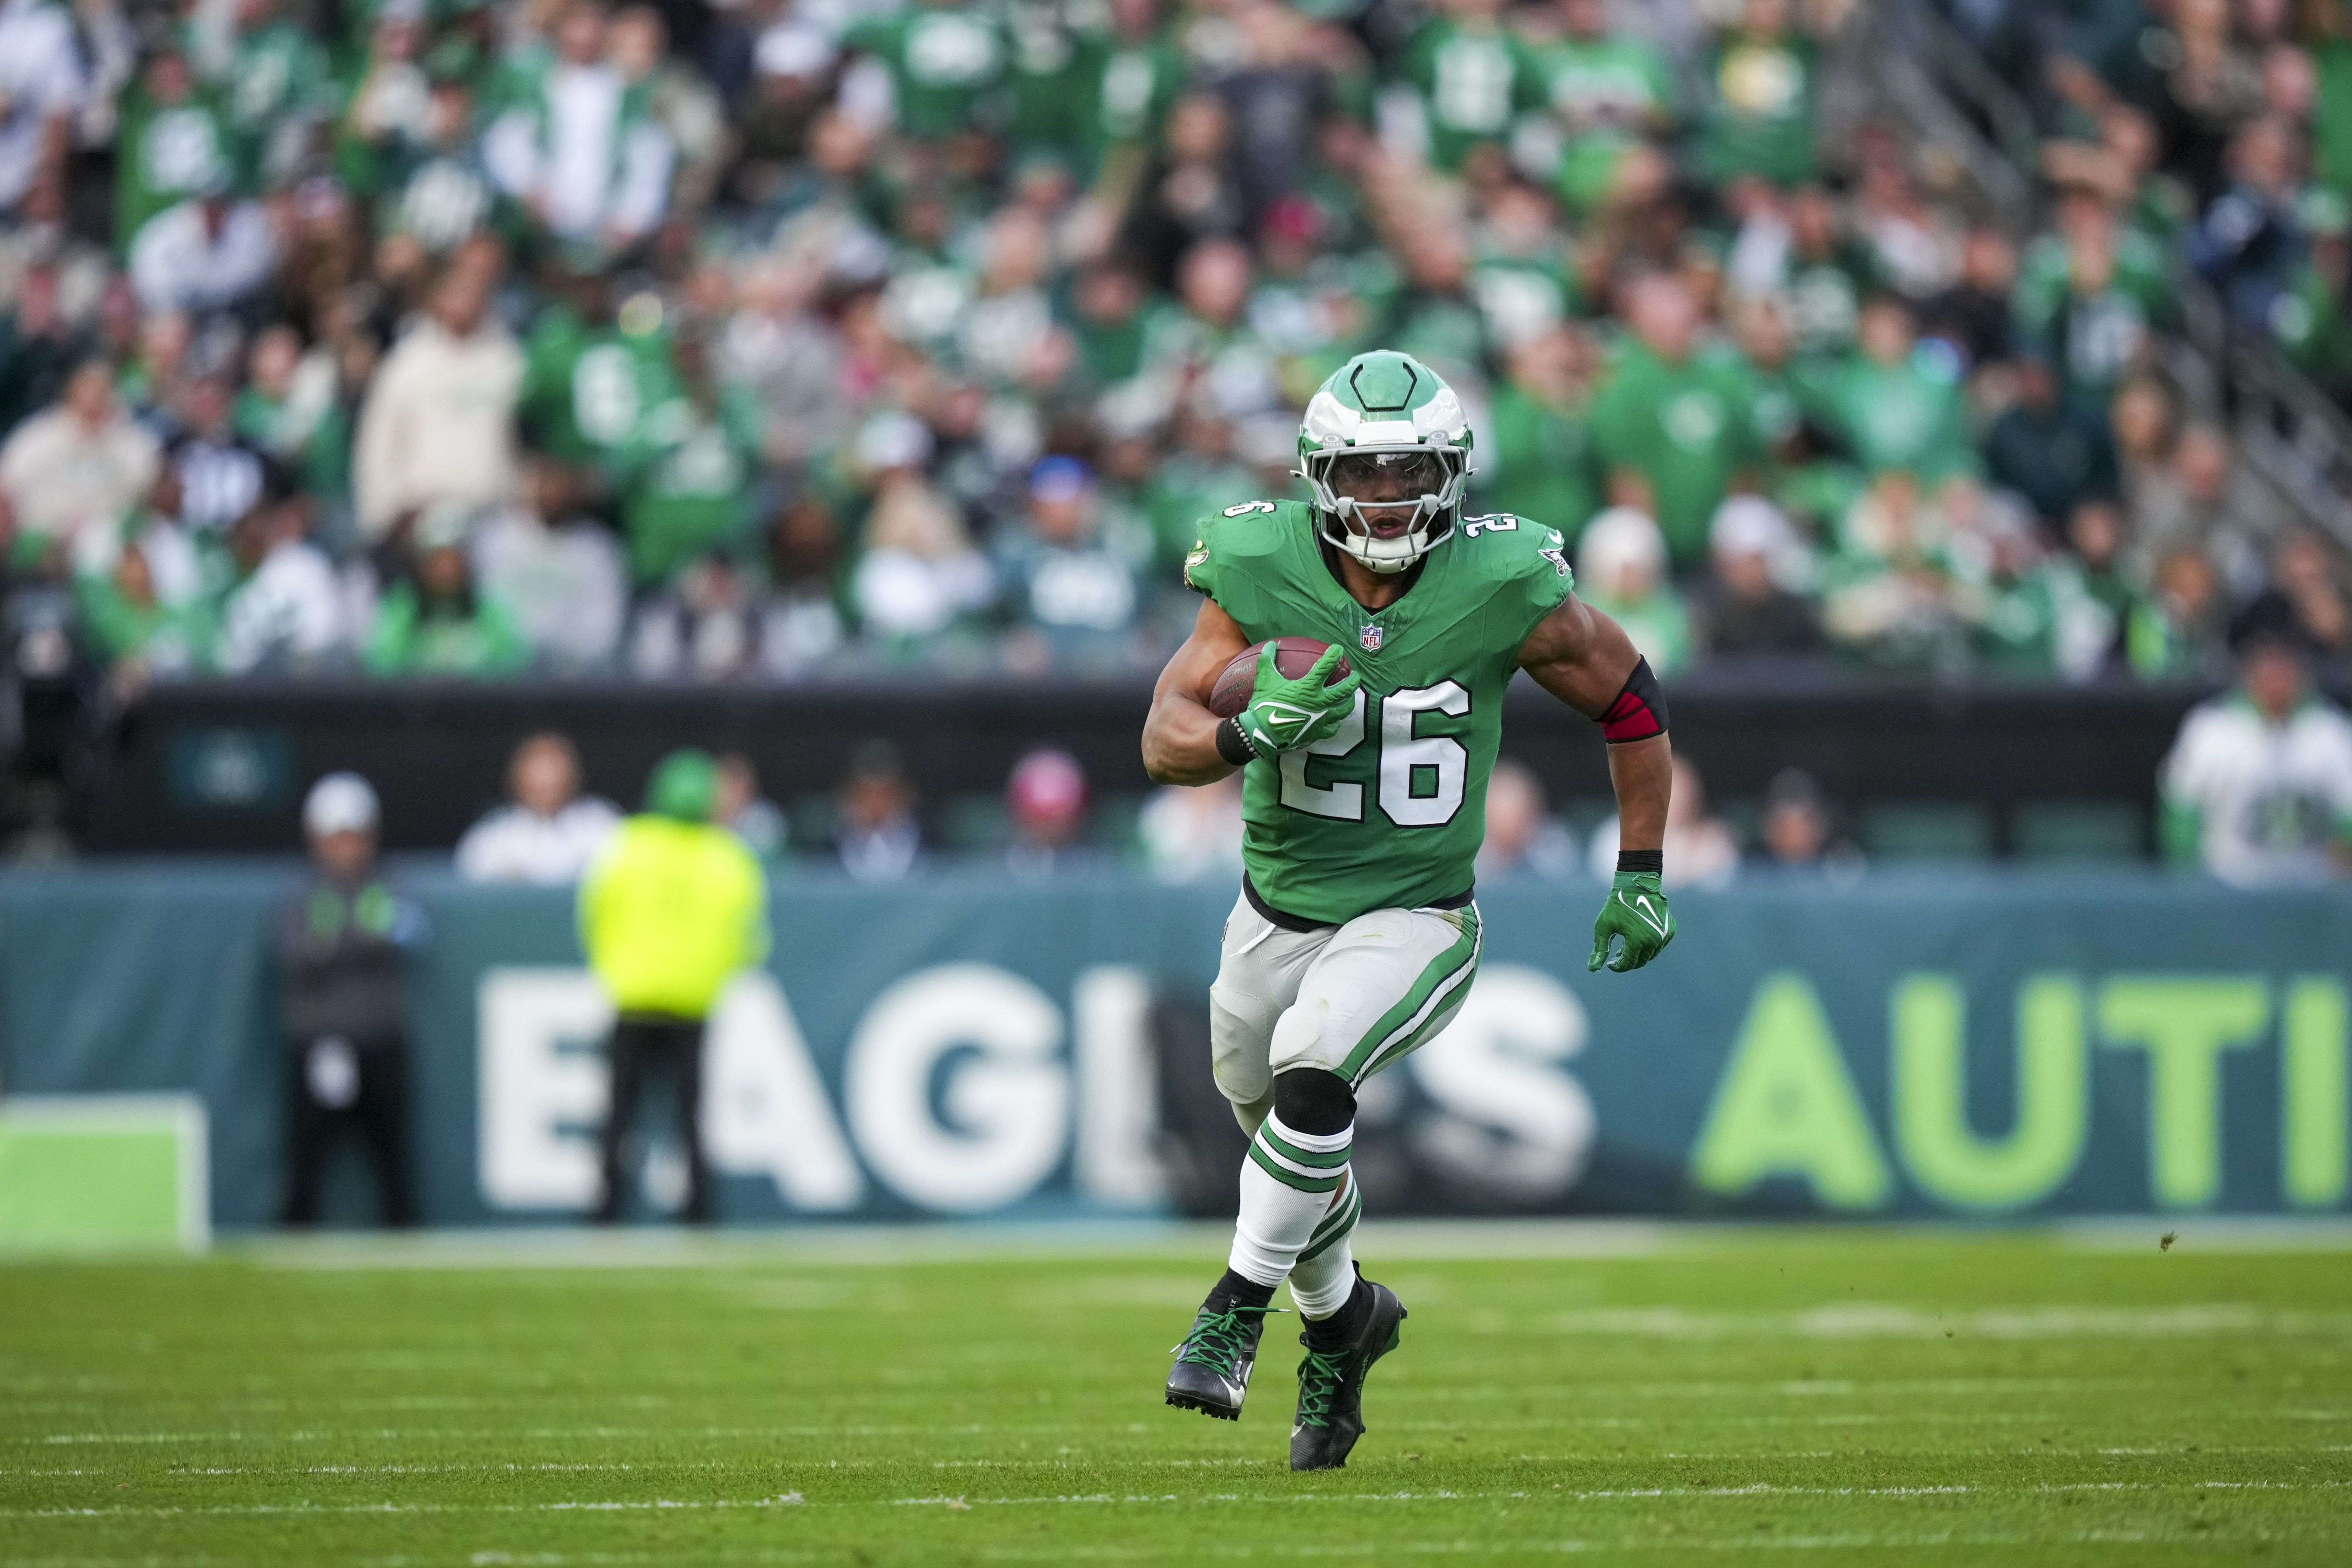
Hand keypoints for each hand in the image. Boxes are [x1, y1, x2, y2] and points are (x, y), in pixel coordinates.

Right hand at [1236, 643, 1360, 756]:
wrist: (1263, 733)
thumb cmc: (1264, 705)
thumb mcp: (1265, 680)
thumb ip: (1268, 661)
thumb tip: (1270, 645)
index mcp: (1308, 687)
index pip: (1326, 666)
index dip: (1334, 655)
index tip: (1339, 649)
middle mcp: (1320, 702)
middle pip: (1344, 690)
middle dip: (1353, 680)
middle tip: (1355, 675)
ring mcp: (1321, 718)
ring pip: (1344, 709)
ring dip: (1349, 701)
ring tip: (1350, 697)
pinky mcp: (1318, 732)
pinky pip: (1333, 728)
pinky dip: (1336, 723)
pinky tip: (1336, 721)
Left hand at [1589, 871, 1674, 972]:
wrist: (1637, 885)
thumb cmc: (1617, 905)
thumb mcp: (1604, 927)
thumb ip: (1600, 949)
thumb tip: (1592, 969)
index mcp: (1638, 940)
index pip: (1628, 964)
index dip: (1617, 967)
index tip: (1609, 964)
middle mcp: (1654, 940)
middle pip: (1640, 962)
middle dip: (1627, 962)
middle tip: (1616, 958)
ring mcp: (1664, 935)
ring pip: (1650, 955)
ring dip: (1637, 955)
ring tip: (1624, 949)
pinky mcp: (1670, 930)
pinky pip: (1659, 946)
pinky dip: (1649, 947)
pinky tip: (1637, 941)